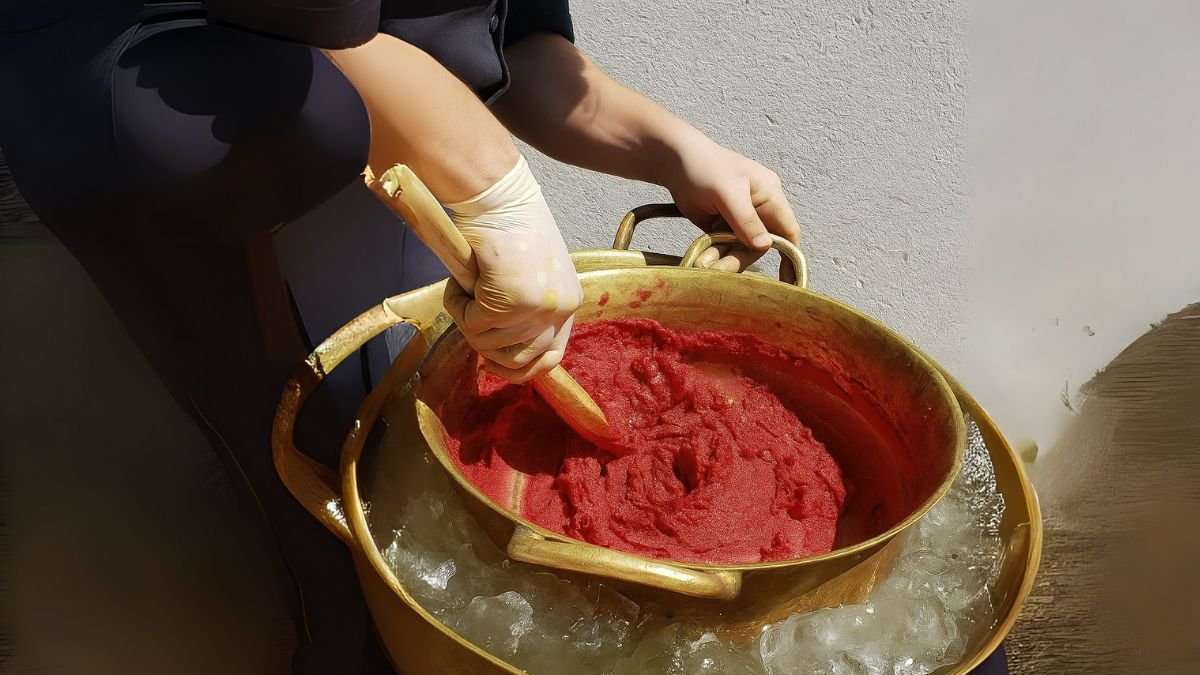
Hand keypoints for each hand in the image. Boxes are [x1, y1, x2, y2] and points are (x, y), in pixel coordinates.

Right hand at [442, 156, 581, 382]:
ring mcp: (538, 309)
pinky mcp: (511, 303)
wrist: (498, 197)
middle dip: (486, 346)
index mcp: (568, 303)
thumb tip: (498, 348)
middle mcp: (561, 310)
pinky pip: (471, 324)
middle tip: (470, 317)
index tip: (494, 362)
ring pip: (490, 344)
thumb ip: (525, 308)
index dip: (519, 367)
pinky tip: (458, 282)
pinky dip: (457, 305)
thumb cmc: (508, 226)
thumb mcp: (531, 274)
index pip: (551, 357)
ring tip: (465, 289)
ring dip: (468, 321)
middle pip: (519, 359)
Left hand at [658, 136, 800, 274]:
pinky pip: (724, 248)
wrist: (673, 160)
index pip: (788, 231)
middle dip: (739, 259)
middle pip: (759, 246)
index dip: (791, 256)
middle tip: (717, 269)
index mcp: (770, 195)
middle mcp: (759, 209)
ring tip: (701, 262)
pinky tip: (700, 257)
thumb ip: (746, 220)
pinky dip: (713, 255)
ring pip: (739, 250)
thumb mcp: (727, 193)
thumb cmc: (704, 167)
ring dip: (722, 259)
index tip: (787, 280)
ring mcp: (740, 219)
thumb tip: (765, 246)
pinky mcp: (722, 226)